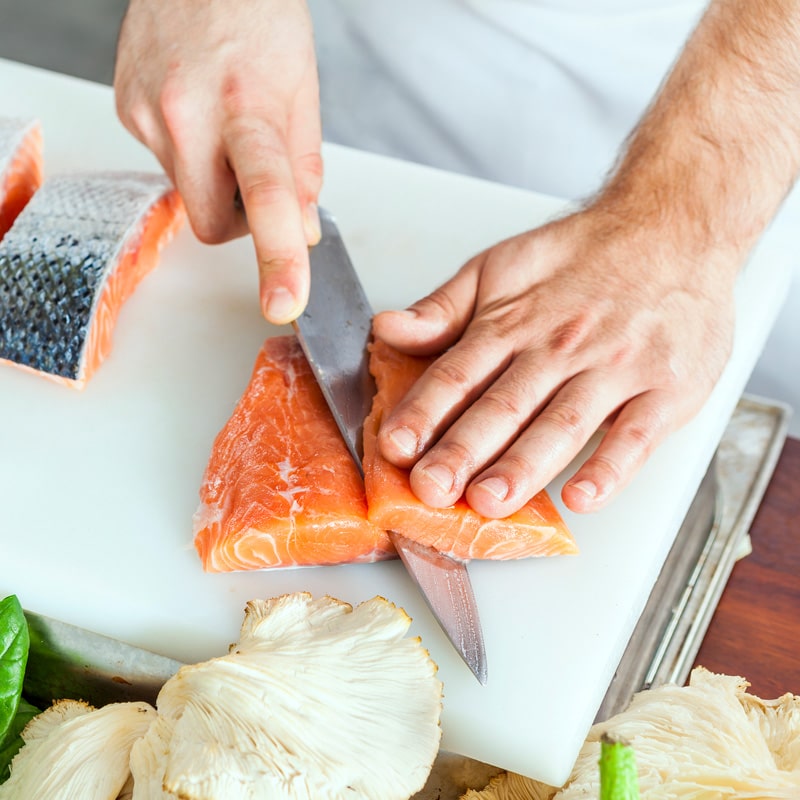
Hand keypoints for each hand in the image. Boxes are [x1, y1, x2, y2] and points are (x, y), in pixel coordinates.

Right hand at [114, 0, 321, 323]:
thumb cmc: (260, 18)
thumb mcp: (304, 92)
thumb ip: (304, 171)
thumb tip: (303, 231)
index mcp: (247, 107)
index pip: (267, 197)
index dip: (278, 256)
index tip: (284, 301)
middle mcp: (187, 113)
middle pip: (213, 225)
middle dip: (240, 220)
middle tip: (256, 177)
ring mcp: (148, 115)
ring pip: (189, 196)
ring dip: (215, 180)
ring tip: (226, 124)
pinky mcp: (126, 111)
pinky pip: (167, 164)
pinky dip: (191, 155)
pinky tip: (199, 112)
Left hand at [372, 205, 737, 517]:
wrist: (674, 227)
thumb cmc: (584, 256)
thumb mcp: (501, 266)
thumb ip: (442, 307)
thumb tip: (386, 328)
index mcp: (513, 322)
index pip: (458, 373)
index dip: (424, 411)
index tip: (395, 445)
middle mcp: (559, 346)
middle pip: (503, 405)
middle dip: (462, 450)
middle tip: (432, 489)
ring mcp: (615, 368)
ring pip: (562, 423)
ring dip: (524, 465)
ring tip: (490, 500)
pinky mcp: (666, 387)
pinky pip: (636, 434)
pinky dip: (610, 468)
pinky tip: (583, 496)